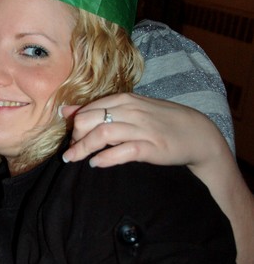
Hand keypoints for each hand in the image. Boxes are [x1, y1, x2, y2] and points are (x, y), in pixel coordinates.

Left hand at [60, 92, 227, 168]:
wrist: (197, 133)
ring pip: (102, 134)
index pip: (88, 110)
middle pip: (90, 121)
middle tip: (72, 152)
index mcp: (124, 100)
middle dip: (75, 138)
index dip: (74, 126)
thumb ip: (98, 109)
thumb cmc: (160, 121)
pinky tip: (96, 164)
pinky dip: (106, 158)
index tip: (71, 140)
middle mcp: (131, 111)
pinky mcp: (152, 147)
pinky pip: (123, 151)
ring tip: (74, 159)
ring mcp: (142, 128)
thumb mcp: (130, 109)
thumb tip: (65, 110)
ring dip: (83, 148)